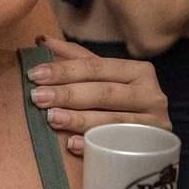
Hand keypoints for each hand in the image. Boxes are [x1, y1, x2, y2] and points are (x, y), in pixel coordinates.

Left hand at [29, 36, 171, 155]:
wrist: (150, 146)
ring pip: (110, 120)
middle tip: (37, 97)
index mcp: (138, 71)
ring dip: (78, 119)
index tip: (34, 75)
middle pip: (103, 92)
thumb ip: (76, 60)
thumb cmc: (120, 106)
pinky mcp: (150, 148)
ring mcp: (153, 123)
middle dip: (67, 94)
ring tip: (51, 118)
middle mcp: (151, 94)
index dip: (64, 70)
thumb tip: (42, 41)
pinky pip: (117, 146)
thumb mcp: (103, 80)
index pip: (96, 67)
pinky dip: (93, 144)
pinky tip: (72, 144)